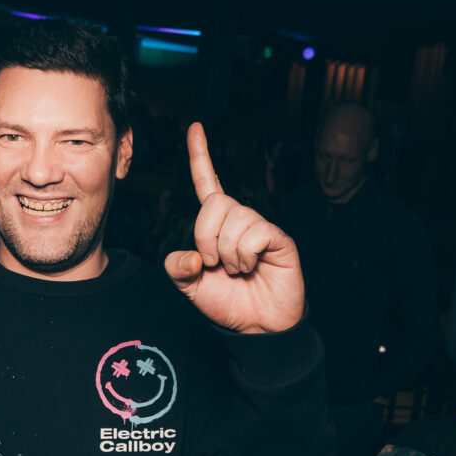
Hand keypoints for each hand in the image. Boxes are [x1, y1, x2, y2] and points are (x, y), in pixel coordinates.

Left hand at [164, 122, 303, 333]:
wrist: (256, 328)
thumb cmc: (227, 302)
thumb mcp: (190, 287)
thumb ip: (177, 269)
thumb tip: (189, 256)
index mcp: (216, 224)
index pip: (207, 183)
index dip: (201, 155)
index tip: (194, 126)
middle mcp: (239, 218)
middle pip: (214, 203)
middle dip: (205, 237)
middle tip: (214, 263)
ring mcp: (260, 227)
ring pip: (234, 219)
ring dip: (228, 253)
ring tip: (239, 270)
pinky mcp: (278, 239)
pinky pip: (254, 233)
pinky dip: (245, 255)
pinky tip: (253, 267)